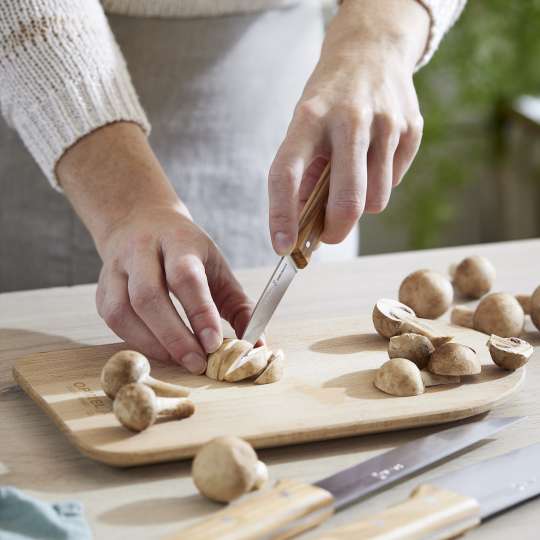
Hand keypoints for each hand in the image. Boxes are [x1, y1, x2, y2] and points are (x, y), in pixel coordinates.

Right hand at [95, 204, 252, 372]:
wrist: (141, 221)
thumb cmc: (186, 250)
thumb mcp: (218, 267)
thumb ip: (240, 306)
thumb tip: (257, 346)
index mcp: (178, 240)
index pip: (185, 276)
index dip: (199, 312)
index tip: (213, 344)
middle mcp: (142, 250)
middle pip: (148, 296)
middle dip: (174, 336)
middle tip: (197, 363)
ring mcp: (116, 268)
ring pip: (123, 310)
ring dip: (152, 343)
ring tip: (179, 361)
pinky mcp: (102, 288)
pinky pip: (112, 319)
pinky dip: (135, 340)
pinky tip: (158, 350)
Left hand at [268, 0, 429, 253]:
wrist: (371, 50)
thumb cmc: (328, 100)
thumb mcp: (303, 126)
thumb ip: (303, 174)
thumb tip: (300, 226)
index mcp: (309, 118)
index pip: (287, 174)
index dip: (282, 216)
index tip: (282, 246)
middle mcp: (349, 119)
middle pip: (347, 200)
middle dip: (335, 231)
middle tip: (327, 235)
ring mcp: (385, 123)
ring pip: (375, 201)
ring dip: (361, 205)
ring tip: (352, 179)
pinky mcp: (410, 128)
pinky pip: (394, 183)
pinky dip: (381, 182)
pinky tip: (374, 157)